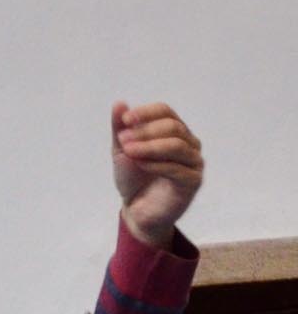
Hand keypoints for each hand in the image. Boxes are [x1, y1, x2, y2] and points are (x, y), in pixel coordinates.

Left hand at [113, 101, 202, 248]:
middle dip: (145, 131)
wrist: (137, 210)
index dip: (146, 113)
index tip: (124, 120)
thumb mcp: (122, 151)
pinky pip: (177, 169)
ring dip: (149, 146)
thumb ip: (121, 129)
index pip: (166, 112)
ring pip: (176, 146)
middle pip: (173, 127)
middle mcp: (189, 144)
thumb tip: (119, 104)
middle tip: (122, 139)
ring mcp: (194, 162)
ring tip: (128, 150)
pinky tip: (139, 163)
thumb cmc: (133, 178)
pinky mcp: (193, 182)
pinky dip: (155, 164)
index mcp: (175, 132)